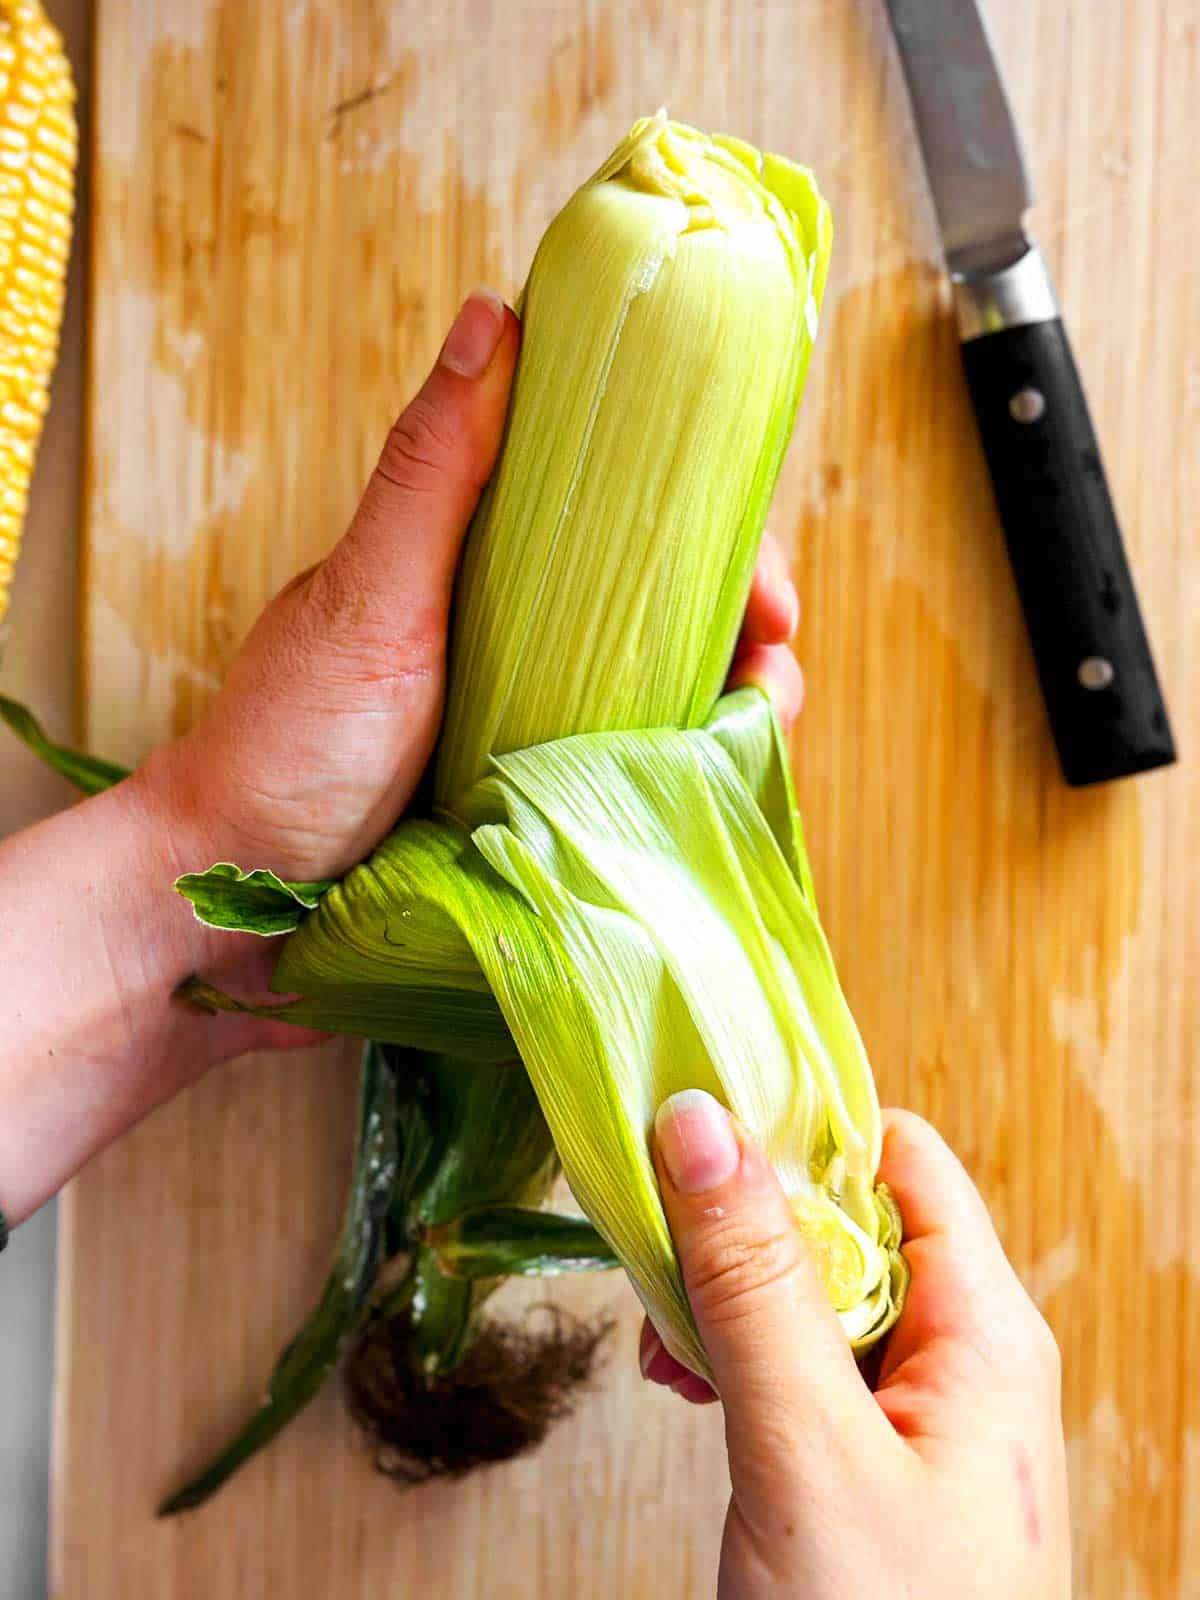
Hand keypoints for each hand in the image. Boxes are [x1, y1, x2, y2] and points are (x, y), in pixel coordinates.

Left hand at [0, 291, 802, 1221]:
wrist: (236, 902)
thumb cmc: (288, 744)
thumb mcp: (369, 597)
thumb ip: (433, 473)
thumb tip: (494, 314)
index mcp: (483, 567)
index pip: (625, 521)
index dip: (712, 534)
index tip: (760, 575)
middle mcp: (521, 640)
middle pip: (666, 612)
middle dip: (746, 632)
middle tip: (776, 670)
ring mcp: (534, 729)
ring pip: (666, 698)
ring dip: (736, 708)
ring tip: (760, 730)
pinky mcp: (536, 809)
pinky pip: (634, 781)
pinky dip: (687, 778)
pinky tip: (712, 791)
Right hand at [640, 1092, 1069, 1598]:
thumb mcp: (807, 1448)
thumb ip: (754, 1282)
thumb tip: (702, 1116)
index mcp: (983, 1330)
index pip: (899, 1158)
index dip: (802, 1126)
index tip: (698, 1122)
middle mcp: (955, 1357)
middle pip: (843, 1220)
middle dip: (741, 1225)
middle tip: (660, 1255)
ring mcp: (909, 1415)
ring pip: (805, 1292)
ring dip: (723, 1295)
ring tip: (663, 1344)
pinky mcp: (862, 1465)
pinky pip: (794, 1365)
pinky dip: (731, 1358)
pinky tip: (687, 1386)